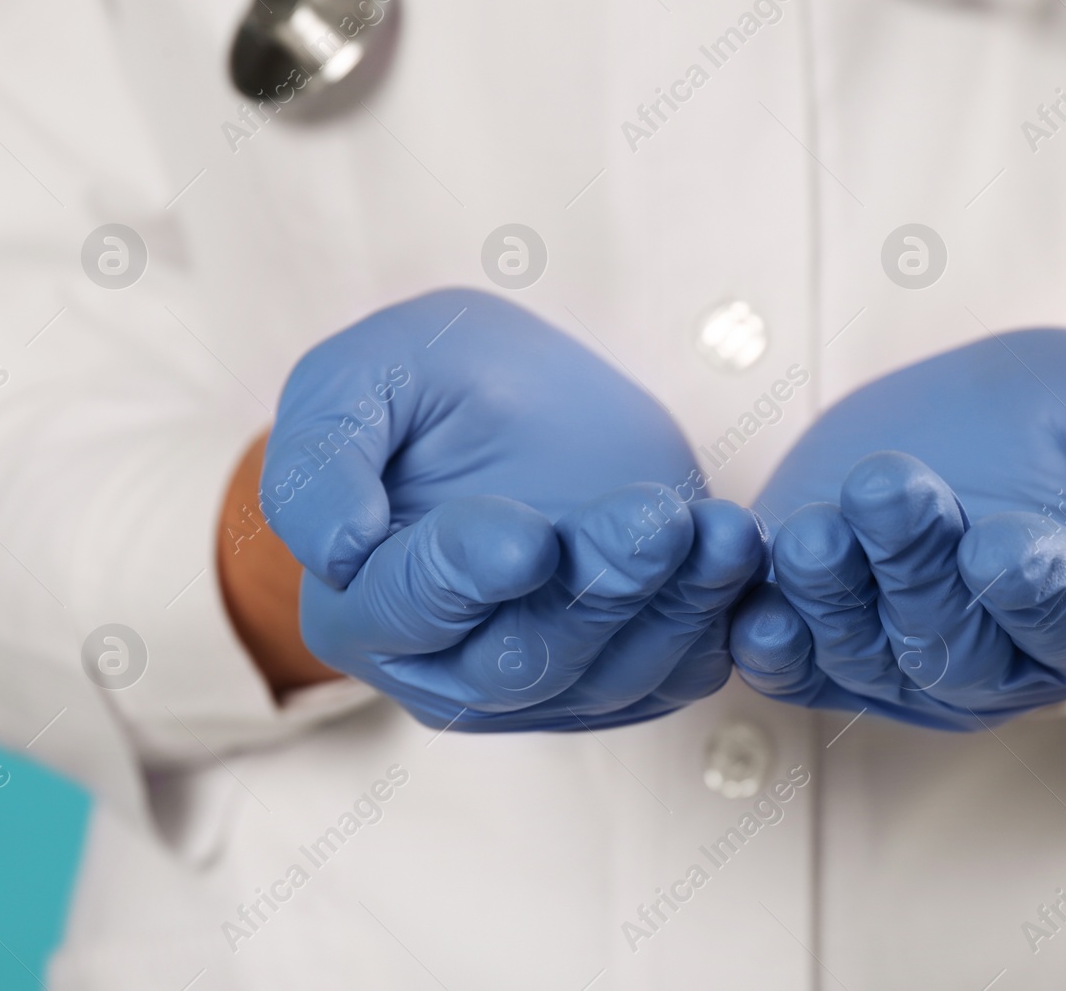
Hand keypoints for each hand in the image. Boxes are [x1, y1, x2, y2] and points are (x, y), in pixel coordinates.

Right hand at [260, 289, 763, 729]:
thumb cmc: (424, 389)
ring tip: (721, 530)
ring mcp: (540, 688)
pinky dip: (714, 623)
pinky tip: (742, 558)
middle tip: (655, 520)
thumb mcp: (359, 378)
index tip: (526, 538)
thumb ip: (323, 454)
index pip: (413, 604)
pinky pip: (673, 672)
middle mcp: (447, 670)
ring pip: (611, 674)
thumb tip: (338, 552)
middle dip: (598, 590)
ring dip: (674, 607)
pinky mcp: (621, 676)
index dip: (467, 576)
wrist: (513, 410)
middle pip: (526, 657)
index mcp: (363, 604)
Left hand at [729, 329, 1065, 730]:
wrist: (983, 416)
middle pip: (954, 644)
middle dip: (915, 570)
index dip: (1038, 592)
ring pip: (866, 653)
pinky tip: (749, 616)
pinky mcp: (823, 637)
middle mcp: (992, 663)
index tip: (1006, 543)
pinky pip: (794, 665)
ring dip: (832, 601)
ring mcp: (901, 660)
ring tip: (815, 535)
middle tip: (888, 490)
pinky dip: (771, 650)